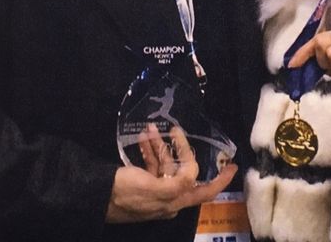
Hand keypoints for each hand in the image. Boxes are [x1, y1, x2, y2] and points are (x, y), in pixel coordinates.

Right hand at [106, 126, 236, 222]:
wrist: (97, 195)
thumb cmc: (127, 193)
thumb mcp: (156, 189)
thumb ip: (180, 182)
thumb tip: (194, 172)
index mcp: (175, 201)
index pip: (205, 191)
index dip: (221, 179)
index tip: (233, 165)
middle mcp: (168, 198)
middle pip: (183, 171)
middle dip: (180, 149)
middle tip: (175, 130)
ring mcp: (154, 190)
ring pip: (166, 164)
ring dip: (161, 145)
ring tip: (150, 129)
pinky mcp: (141, 183)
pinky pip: (151, 164)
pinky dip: (150, 149)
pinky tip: (143, 137)